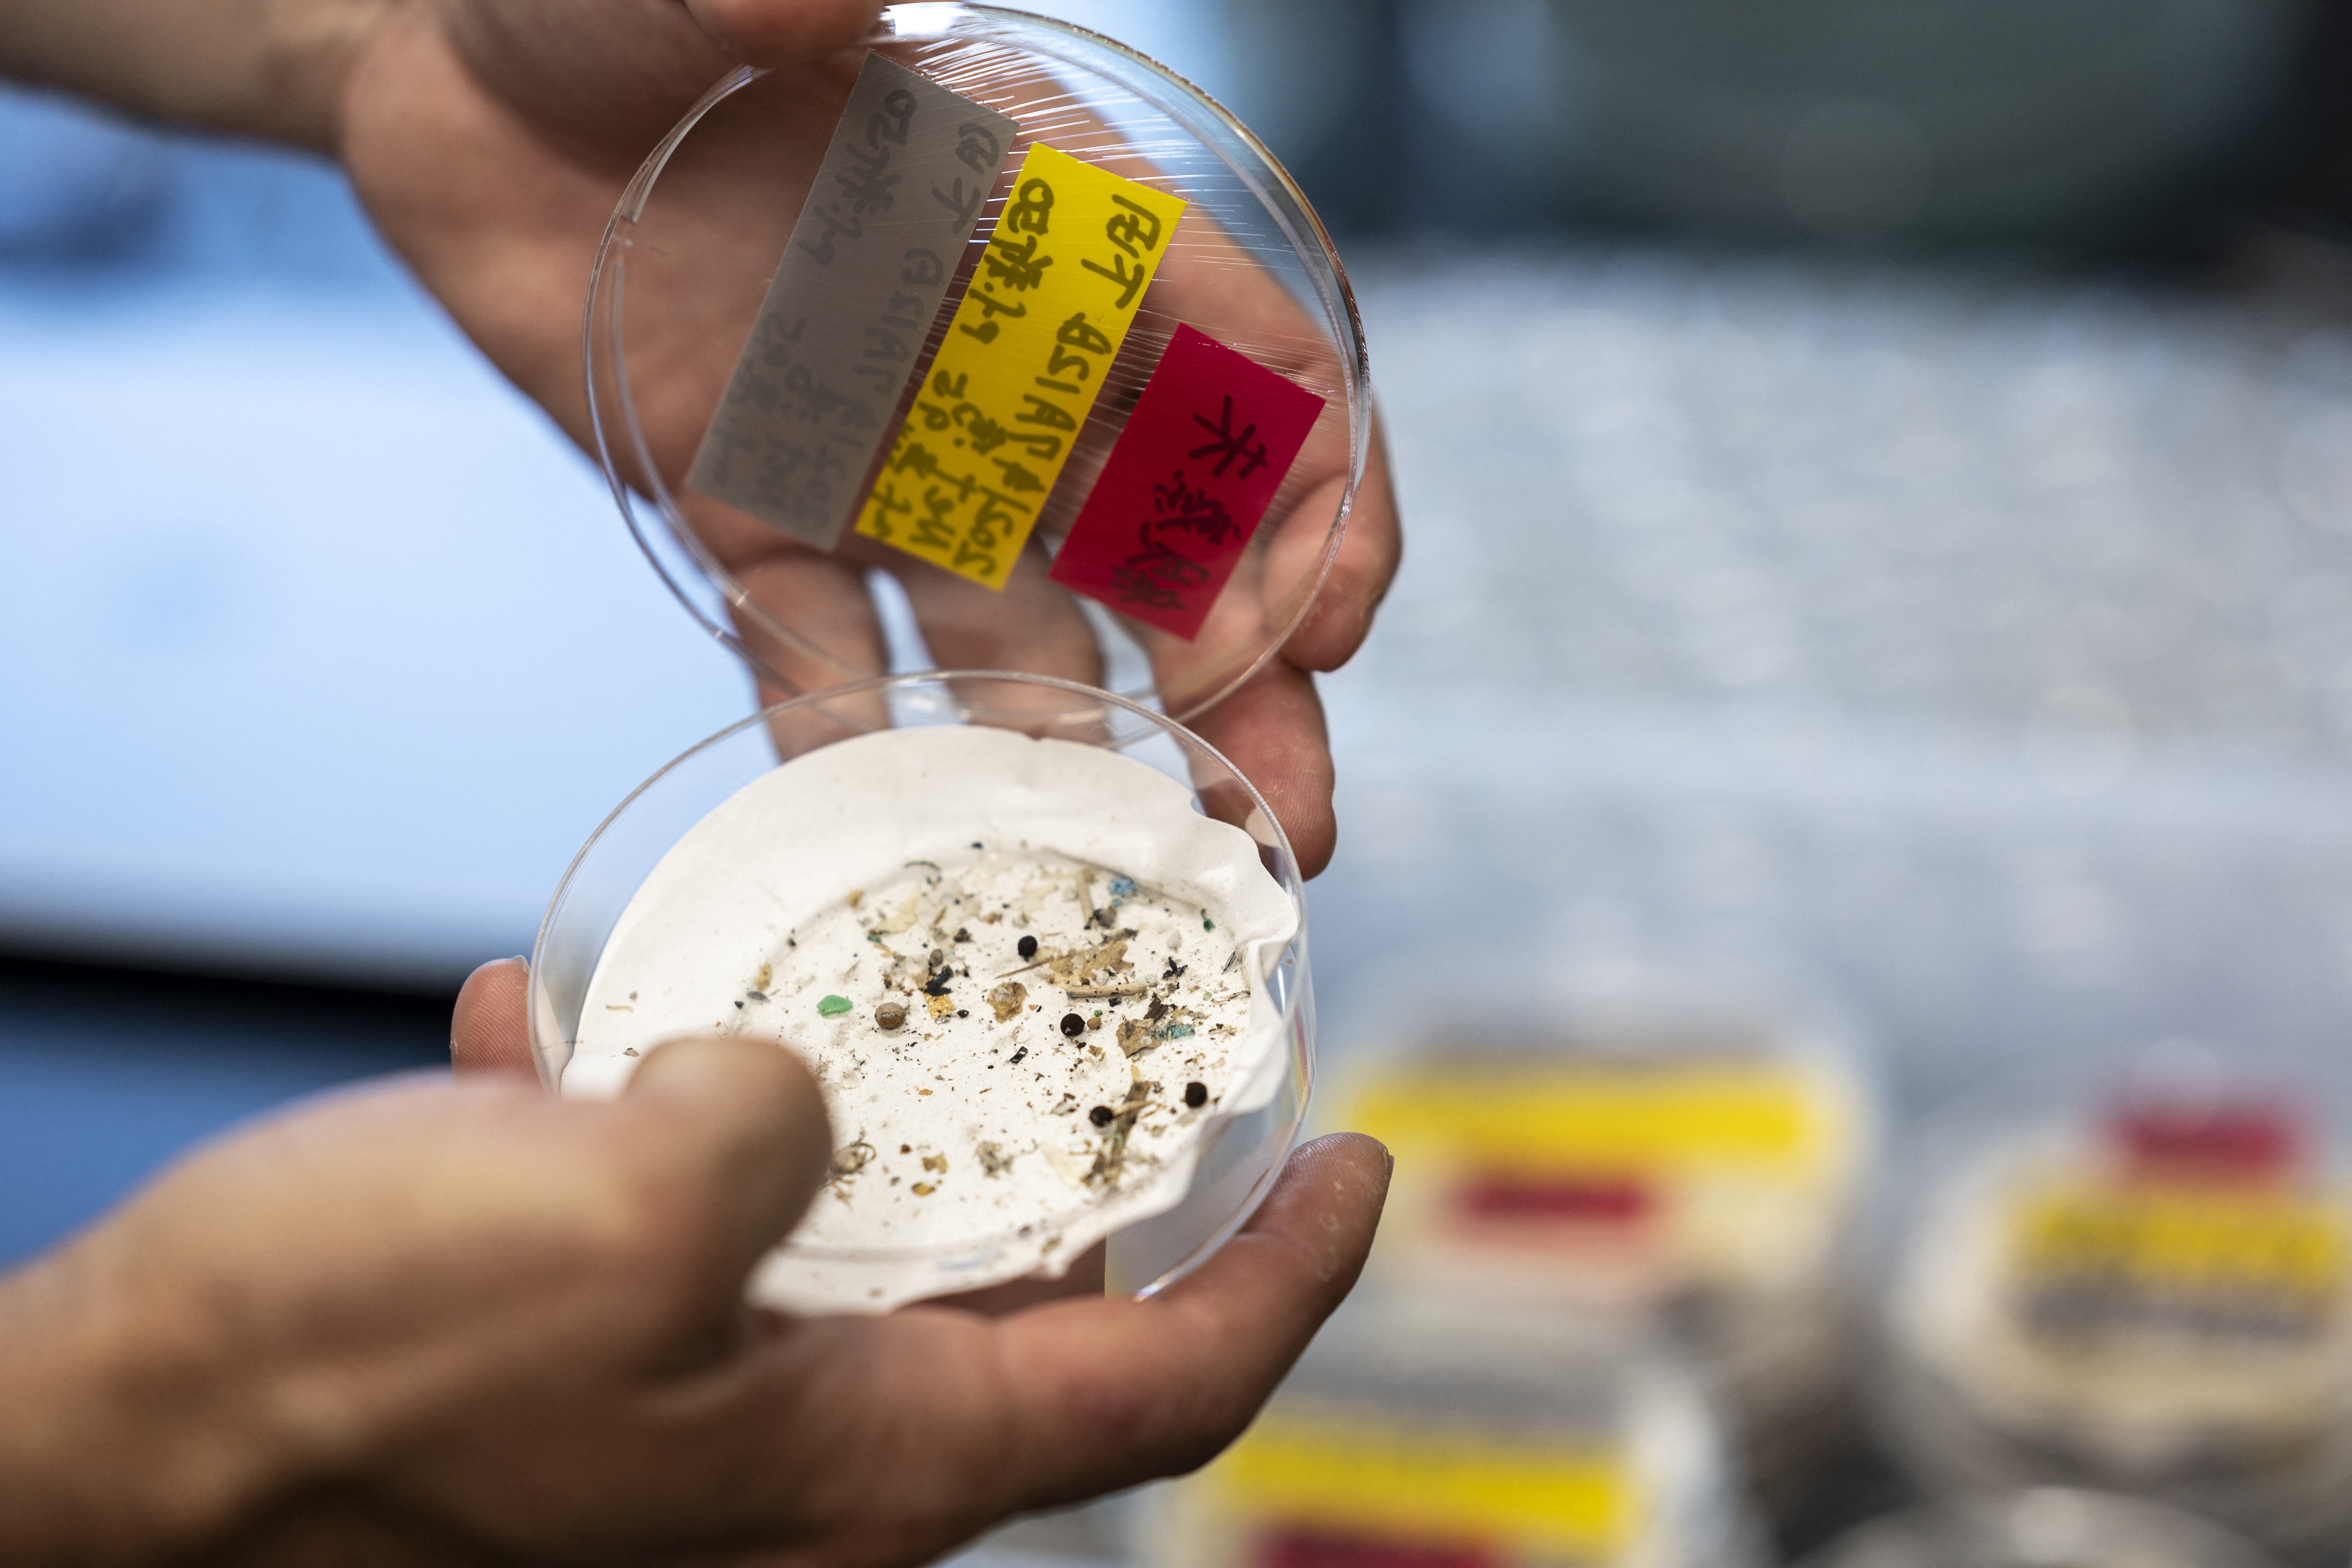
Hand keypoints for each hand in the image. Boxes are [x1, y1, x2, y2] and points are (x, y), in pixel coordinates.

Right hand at [0, 959, 1389, 1564]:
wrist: (116, 1456)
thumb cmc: (347, 1370)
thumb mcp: (604, 1214)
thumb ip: (765, 1129)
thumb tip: (786, 1085)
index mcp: (861, 1461)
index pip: (1164, 1390)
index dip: (1291, 1282)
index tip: (1364, 1162)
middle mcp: (801, 1454)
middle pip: (1025, 1307)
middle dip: (1071, 1160)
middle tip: (1101, 1019)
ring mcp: (691, 1410)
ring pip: (837, 1241)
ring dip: (820, 1103)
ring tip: (793, 982)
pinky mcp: (579, 1359)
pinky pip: (660, 1220)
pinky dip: (631, 1113)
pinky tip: (539, 1030)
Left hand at [335, 0, 1400, 875]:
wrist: (451, 78)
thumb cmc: (608, 0)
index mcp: (1054, 229)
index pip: (1253, 368)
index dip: (1318, 499)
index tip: (1332, 622)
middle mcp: (1004, 365)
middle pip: (1175, 544)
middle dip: (1249, 683)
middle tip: (1290, 826)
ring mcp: (891, 458)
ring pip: (1034, 633)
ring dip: (1092, 749)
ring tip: (1130, 870)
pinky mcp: (762, 520)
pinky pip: (832, 661)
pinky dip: (860, 743)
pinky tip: (896, 836)